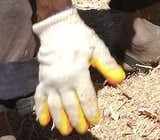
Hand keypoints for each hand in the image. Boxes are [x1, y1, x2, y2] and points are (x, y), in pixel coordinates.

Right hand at [32, 8, 124, 135]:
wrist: (57, 28)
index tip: (95, 121)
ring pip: (54, 106)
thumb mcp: (97, 48)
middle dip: (77, 120)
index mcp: (78, 74)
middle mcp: (63, 81)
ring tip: (65, 131)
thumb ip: (107, 65)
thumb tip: (120, 80)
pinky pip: (39, 98)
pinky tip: (43, 121)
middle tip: (82, 130)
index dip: (91, 111)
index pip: (86, 98)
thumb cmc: (79, 37)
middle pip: (70, 106)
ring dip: (60, 120)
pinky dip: (40, 110)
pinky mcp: (41, 80)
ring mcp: (50, 82)